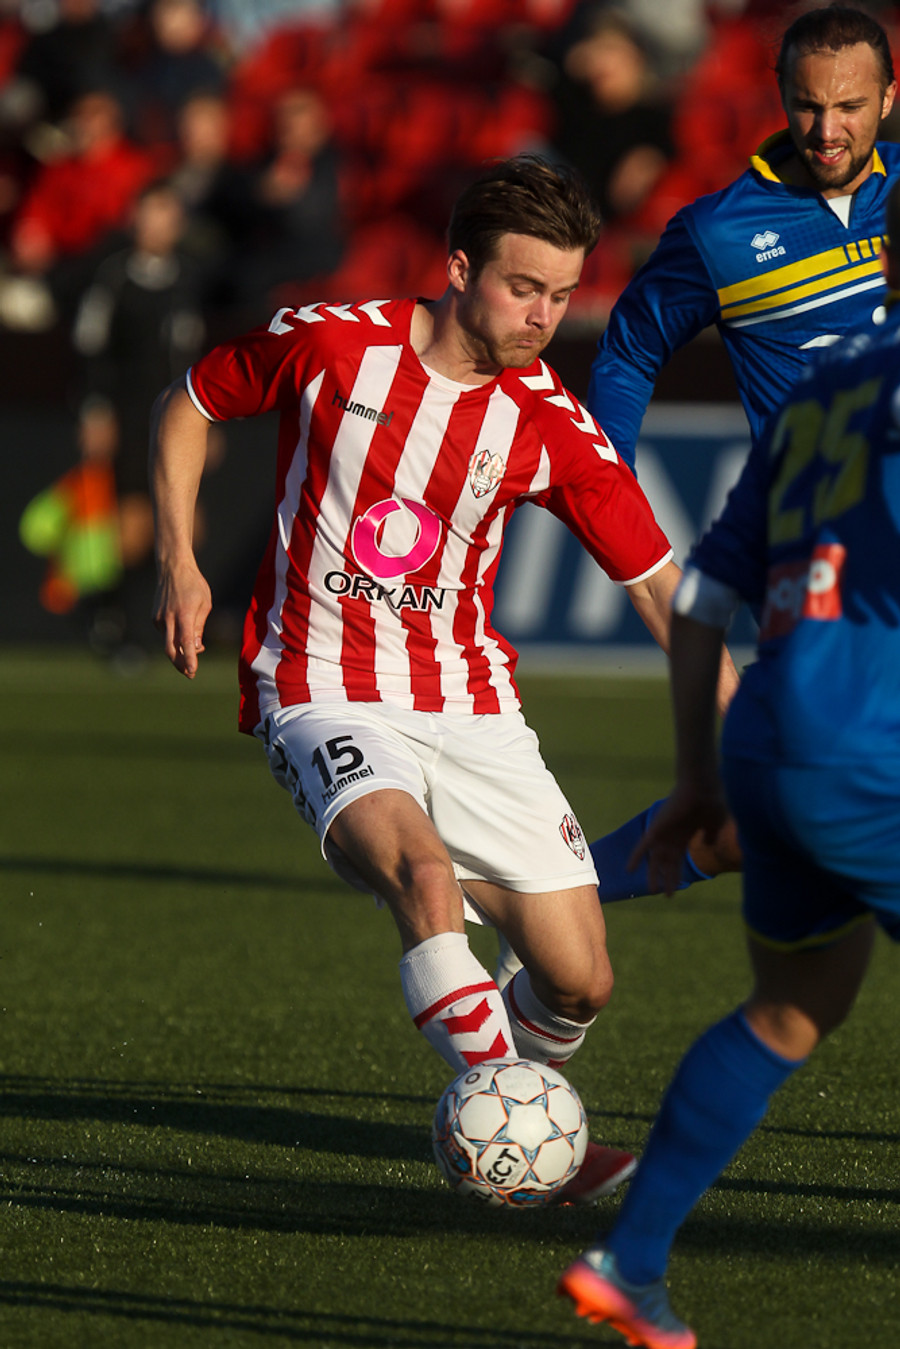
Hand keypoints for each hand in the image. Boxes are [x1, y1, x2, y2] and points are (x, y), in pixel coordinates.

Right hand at [153, 558, 211, 677]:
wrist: (172, 567)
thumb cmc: (194, 584)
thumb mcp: (204, 604)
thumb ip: (199, 627)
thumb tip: (196, 647)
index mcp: (184, 614)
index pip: (185, 642)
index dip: (189, 659)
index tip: (193, 672)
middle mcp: (168, 618)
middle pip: (171, 649)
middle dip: (180, 665)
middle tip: (190, 674)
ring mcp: (159, 618)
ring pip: (168, 643)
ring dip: (180, 651)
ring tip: (194, 650)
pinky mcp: (154, 617)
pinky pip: (166, 633)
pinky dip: (174, 639)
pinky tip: (184, 632)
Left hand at [628, 779, 729, 895]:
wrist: (702, 787)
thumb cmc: (710, 801)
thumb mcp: (714, 823)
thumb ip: (710, 835)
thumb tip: (708, 844)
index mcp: (685, 836)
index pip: (679, 859)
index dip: (678, 873)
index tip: (679, 886)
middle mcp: (672, 836)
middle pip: (668, 863)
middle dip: (668, 879)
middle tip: (667, 895)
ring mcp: (663, 833)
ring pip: (656, 859)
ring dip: (654, 875)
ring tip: (652, 889)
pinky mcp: (656, 828)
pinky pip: (642, 846)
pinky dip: (636, 858)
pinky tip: (629, 870)